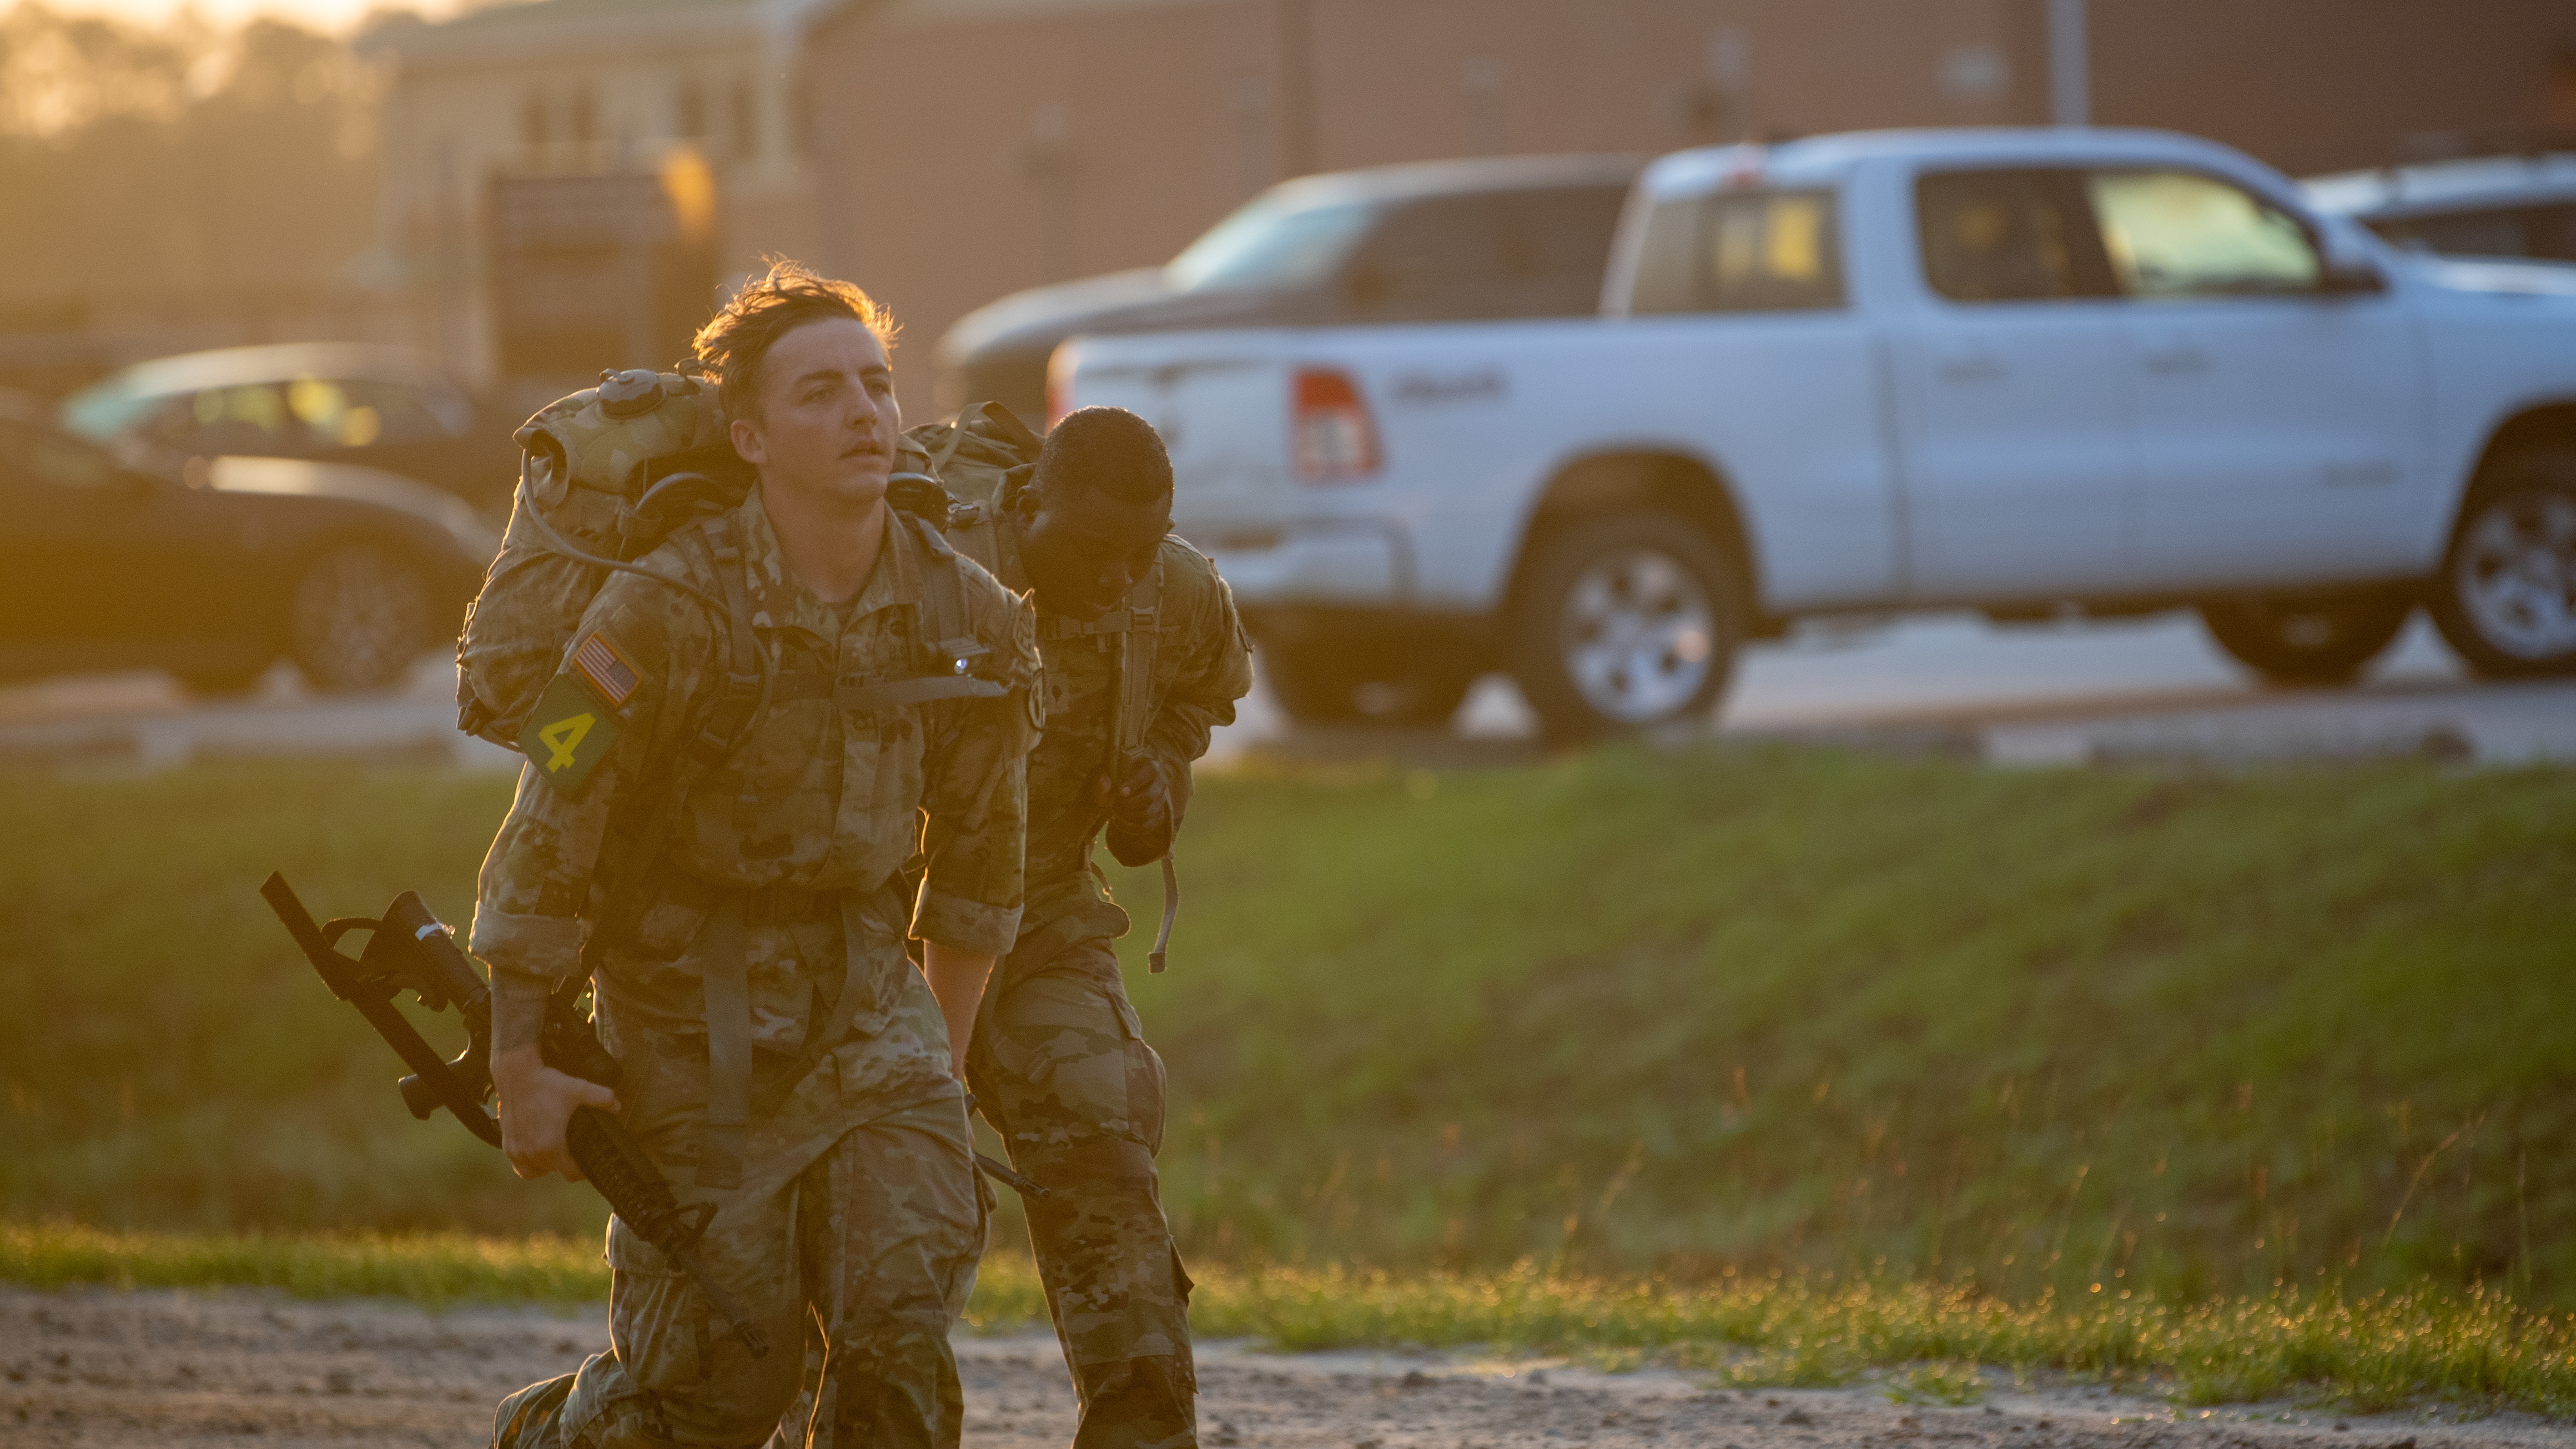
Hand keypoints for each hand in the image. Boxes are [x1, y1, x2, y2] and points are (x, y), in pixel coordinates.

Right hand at [492, 1044, 619, 1182]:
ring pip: (536, 1171)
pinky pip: (520, 1166)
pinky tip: (536, 1153)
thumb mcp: (579, 1089)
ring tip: (556, 1152)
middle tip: (574, 1150)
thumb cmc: (547, 1083)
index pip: (571, 1174)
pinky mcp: (506, 1145)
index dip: (582, 1171)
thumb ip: (603, 1098)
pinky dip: (528, 1163)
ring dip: (547, 1165)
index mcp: (551, 1146)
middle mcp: (532, 1153)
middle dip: (566, 1163)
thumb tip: (617, 1106)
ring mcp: (517, 1151)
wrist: (516, 1075)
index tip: (587, 1163)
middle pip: (555, 1171)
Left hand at [1096, 757, 1171, 865]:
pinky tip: (1116, 820)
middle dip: (1128, 804)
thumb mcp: (1103, 773)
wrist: (1117, 792)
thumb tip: (1104, 784)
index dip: (1136, 782)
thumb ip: (1101, 777)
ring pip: (1147, 814)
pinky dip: (1128, 826)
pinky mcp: (1157, 816)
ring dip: (1127, 815)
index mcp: (1150, 766)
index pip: (1151, 770)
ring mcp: (1160, 801)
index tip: (1120, 792)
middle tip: (1114, 803)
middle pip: (1150, 797)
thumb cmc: (1112, 777)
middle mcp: (1160, 783)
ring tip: (1114, 810)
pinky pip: (1145, 827)